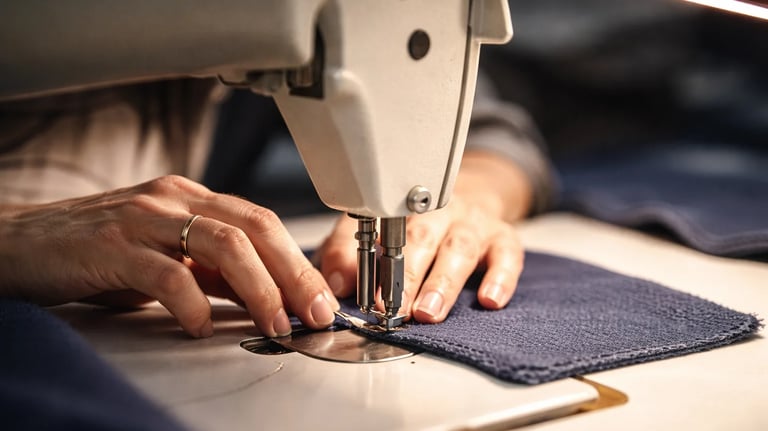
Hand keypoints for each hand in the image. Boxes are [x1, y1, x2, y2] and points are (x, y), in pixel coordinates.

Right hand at [0, 175, 338, 337]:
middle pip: (255, 229)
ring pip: (222, 244)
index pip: (262, 223)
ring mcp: (144, 217)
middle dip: (294, 274)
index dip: (299, 261)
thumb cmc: (97, 250)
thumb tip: (265, 296)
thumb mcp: (166, 255)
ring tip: (275, 324)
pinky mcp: (111, 244)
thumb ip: (212, 270)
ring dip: (259, 288)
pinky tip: (201, 327)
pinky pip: (165, 273)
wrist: (21, 241)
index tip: (322, 299)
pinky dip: (192, 302)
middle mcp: (174, 199)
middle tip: (317, 314)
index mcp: (192, 198)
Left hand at [317, 151, 532, 322]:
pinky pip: (508, 254)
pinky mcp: (504, 236)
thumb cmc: (419, 221)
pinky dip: (501, 277)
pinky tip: (489, 299)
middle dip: (407, 277)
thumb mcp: (374, 228)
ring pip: (459, 248)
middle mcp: (439, 211)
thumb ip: (347, 253)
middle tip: (395, 309)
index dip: (374, 265)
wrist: (474, 191)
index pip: (384, 233)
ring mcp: (473, 222)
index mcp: (402, 209)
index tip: (365, 295)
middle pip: (422, 239)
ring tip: (429, 311)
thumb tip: (337, 283)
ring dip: (443, 283)